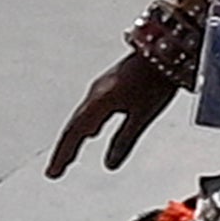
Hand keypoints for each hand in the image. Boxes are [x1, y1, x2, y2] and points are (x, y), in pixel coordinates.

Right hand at [47, 0, 212, 183]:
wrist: (166, 47)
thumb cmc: (156, 81)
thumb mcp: (142, 115)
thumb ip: (125, 140)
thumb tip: (110, 165)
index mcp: (99, 103)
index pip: (75, 134)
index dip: (63, 155)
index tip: (53, 174)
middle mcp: (94, 95)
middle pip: (74, 127)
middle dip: (65, 150)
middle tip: (55, 171)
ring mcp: (101, 88)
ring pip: (82, 118)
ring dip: (75, 138)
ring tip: (70, 156)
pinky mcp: (110, 85)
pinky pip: (91, 109)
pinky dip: (86, 125)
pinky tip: (92, 131)